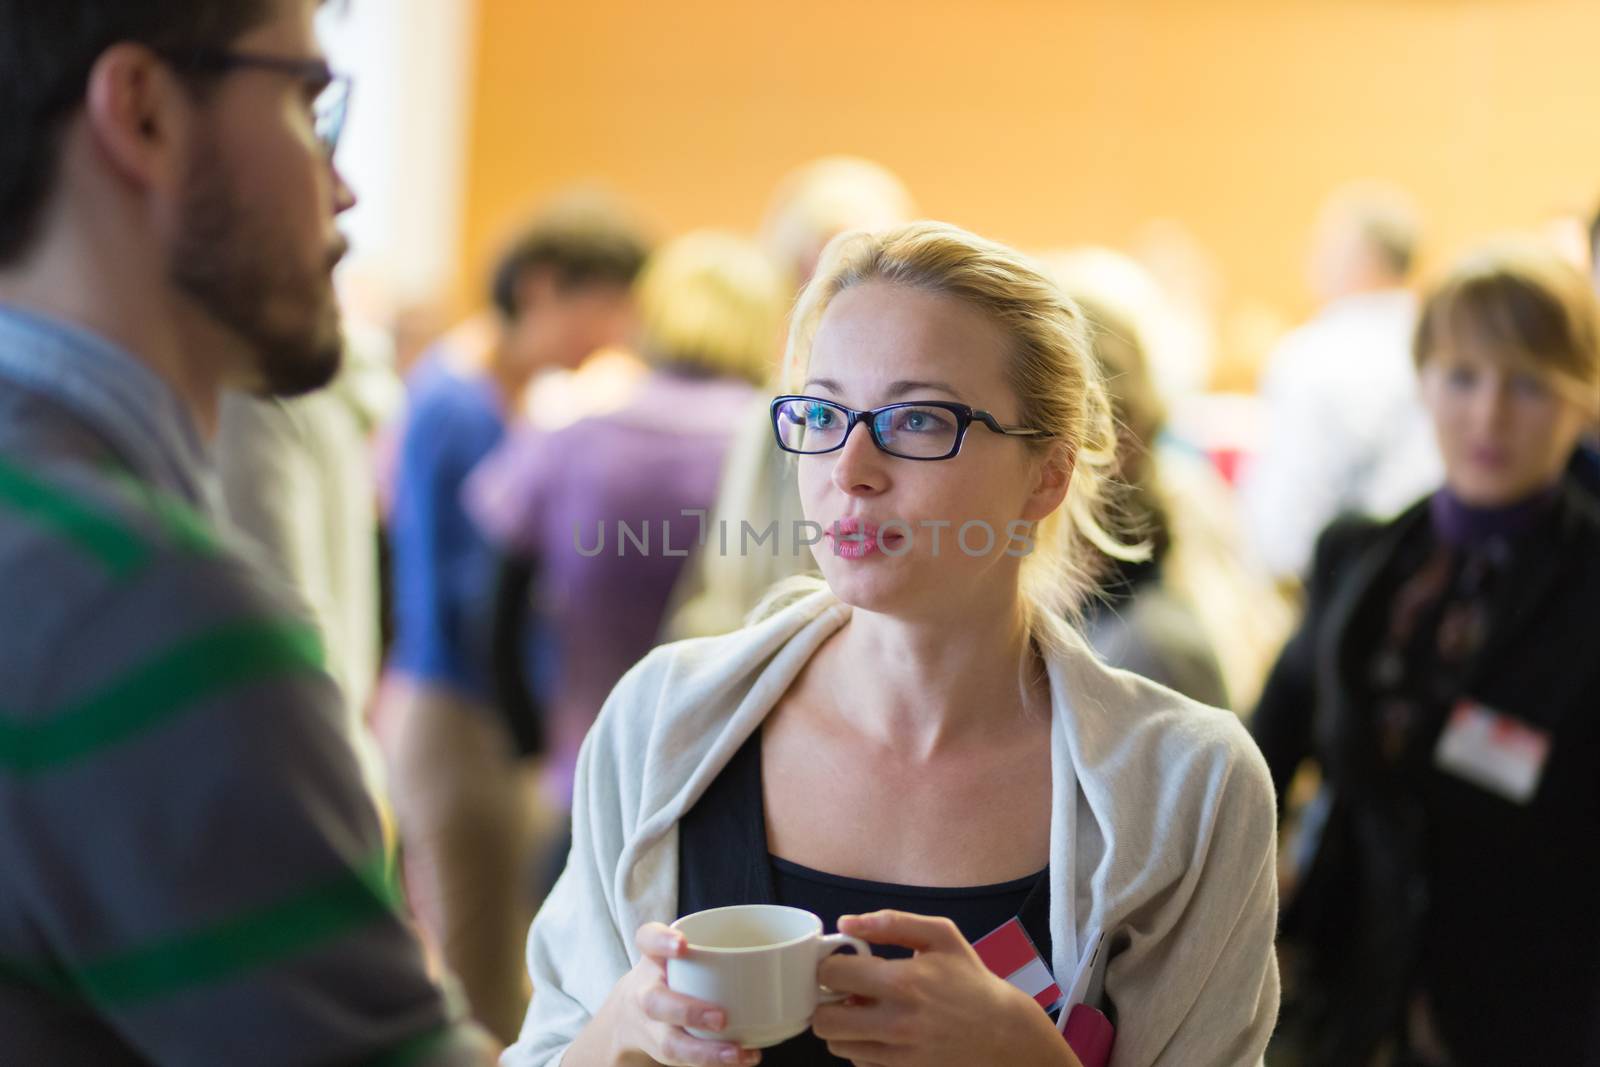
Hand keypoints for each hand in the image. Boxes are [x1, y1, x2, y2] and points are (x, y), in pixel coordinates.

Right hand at [598, 922, 761, 1066]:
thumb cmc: (674, 974)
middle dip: (687, 1011)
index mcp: (652, 957)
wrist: (632, 1014)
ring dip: (705, 1051)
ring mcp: (652, 1027)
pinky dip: (715, 1061)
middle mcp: (646, 991)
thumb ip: (718, 945)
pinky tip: (744, 1057)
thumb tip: (798, 946)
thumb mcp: (679, 952)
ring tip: (736, 1052)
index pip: (647, 940)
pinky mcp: (664, 1049)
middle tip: (720, 1017)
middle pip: (655, 1002)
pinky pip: (685, 1061)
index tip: (683, 944)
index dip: (662, 942)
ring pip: (670, 1042)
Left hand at [811, 911, 1080, 1066]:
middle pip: (824, 1019)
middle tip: (842, 992)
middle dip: (826, 1001)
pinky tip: (877, 1030)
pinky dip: (859, 1045)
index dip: (829, 965)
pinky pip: (857, 1061)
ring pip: (836, 1044)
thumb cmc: (970, 979)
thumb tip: (846, 922)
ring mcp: (898, 1053)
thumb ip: (892, 923)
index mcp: (903, 981)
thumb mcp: (941, 936)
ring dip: (840, 1025)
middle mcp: (896, 1022)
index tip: (840, 963)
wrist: (1003, 1033)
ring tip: (860, 1011)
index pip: (833, 975)